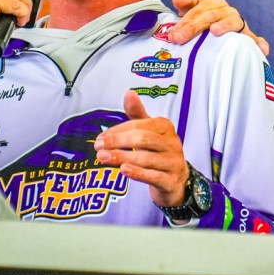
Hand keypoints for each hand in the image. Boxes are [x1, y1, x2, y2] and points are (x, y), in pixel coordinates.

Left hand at [93, 90, 189, 207]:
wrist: (175, 181)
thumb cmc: (157, 152)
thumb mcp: (148, 131)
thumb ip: (137, 114)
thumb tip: (129, 92)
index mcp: (165, 127)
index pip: (138, 125)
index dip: (117, 131)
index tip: (100, 138)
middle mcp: (173, 143)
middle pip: (142, 139)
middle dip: (117, 142)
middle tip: (98, 147)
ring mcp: (174, 163)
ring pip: (146, 159)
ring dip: (121, 157)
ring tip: (103, 158)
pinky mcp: (172, 181)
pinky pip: (154, 176)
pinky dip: (138, 173)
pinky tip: (123, 170)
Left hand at [168, 0, 268, 56]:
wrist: (218, 29)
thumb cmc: (202, 20)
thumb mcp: (191, 10)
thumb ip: (185, 4)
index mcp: (214, 2)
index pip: (199, 9)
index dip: (185, 21)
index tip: (174, 34)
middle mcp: (227, 11)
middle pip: (210, 16)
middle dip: (194, 27)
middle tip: (179, 38)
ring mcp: (238, 24)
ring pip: (232, 23)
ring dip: (224, 26)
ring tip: (214, 31)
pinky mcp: (247, 37)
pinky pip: (254, 40)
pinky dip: (259, 43)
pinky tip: (261, 49)